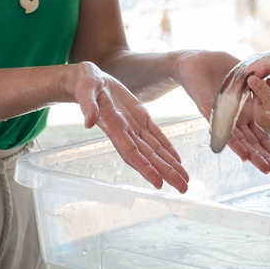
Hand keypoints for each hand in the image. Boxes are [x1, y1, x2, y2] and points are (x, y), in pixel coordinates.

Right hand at [71, 62, 189, 192]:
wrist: (88, 80)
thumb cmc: (85, 84)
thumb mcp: (85, 88)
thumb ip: (88, 105)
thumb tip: (89, 121)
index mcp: (113, 127)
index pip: (131, 152)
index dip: (144, 167)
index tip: (158, 182)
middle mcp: (126, 132)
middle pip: (148, 157)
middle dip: (165, 172)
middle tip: (183, 188)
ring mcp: (134, 127)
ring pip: (155, 150)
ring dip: (170, 165)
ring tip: (184, 180)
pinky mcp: (141, 117)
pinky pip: (157, 136)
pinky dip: (168, 149)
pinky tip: (177, 161)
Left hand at [174, 50, 269, 176]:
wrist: (192, 62)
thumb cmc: (217, 67)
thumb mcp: (246, 75)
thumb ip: (259, 82)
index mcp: (246, 111)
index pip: (262, 133)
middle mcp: (236, 119)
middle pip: (253, 142)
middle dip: (266, 158)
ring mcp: (224, 118)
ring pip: (241, 141)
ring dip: (253, 156)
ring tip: (266, 169)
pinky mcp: (211, 114)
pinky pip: (224, 131)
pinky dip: (234, 144)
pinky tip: (244, 156)